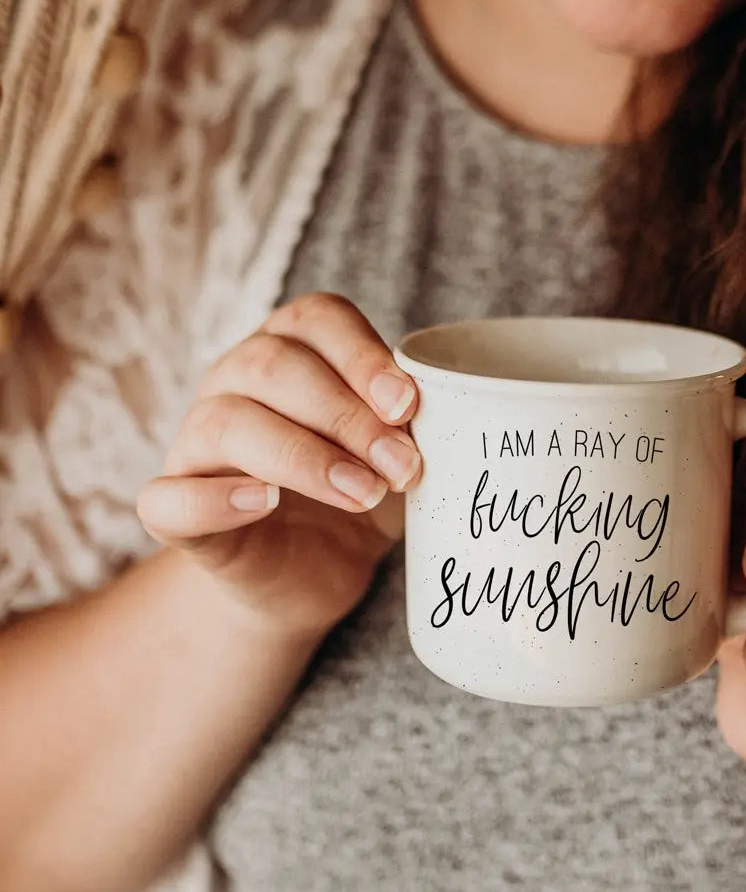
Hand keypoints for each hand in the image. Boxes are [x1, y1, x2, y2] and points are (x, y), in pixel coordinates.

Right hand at [136, 293, 423, 638]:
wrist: (315, 573)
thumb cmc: (363, 489)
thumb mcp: (397, 450)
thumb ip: (407, 422)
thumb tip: (431, 411)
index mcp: (292, 348)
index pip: (316, 319)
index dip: (362, 355)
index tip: (408, 404)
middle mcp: (235, 381)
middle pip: (272, 366)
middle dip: (347, 415)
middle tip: (402, 466)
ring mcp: (196, 442)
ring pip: (227, 422)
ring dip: (304, 457)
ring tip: (363, 493)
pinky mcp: (174, 509)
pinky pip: (168, 496)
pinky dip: (217, 499)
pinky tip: (267, 504)